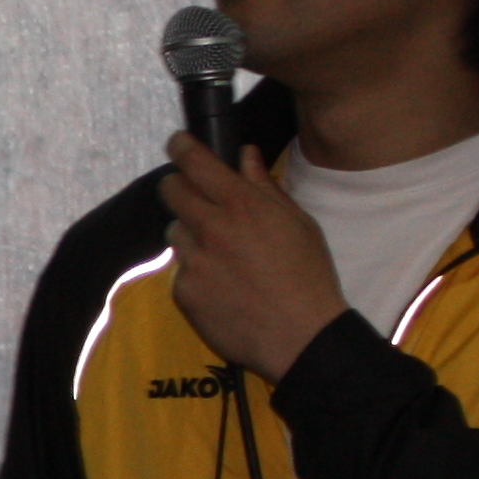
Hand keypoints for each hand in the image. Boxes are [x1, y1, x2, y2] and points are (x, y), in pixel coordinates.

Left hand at [161, 133, 352, 383]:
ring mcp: (193, 260)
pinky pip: (181, 271)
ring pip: (175, 232)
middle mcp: (211, 227)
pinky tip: (222, 286)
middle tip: (196, 198)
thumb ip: (265, 186)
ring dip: (191, 235)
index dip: (181, 147)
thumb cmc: (308, 276)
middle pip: (171, 191)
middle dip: (179, 187)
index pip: (195, 162)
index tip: (178, 143)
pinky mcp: (184, 291)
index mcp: (242, 204)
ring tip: (222, 255)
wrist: (300, 336)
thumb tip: (245, 154)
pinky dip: (195, 273)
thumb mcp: (297, 223)